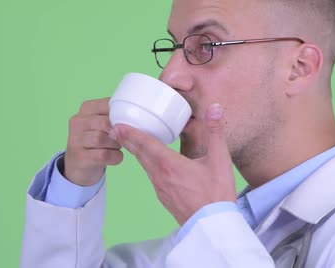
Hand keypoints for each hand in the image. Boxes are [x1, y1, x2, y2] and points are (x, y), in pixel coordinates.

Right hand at [64, 97, 122, 185]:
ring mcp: (75, 140)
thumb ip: (116, 115)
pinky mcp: (79, 157)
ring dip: (116, 144)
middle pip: (105, 123)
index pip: (107, 105)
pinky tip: (116, 156)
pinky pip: (103, 155)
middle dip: (119, 132)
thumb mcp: (104, 123)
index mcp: (86, 108)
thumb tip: (138, 113)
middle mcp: (77, 122)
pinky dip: (115, 156)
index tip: (126, 124)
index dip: (121, 116)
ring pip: (101, 138)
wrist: (80, 164)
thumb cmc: (98, 140)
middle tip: (124, 138)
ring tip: (118, 147)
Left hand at [111, 103, 235, 224]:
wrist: (213, 226)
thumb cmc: (217, 194)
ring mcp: (159, 189)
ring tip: (129, 141)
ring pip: (144, 166)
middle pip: (139, 154)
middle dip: (127, 140)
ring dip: (135, 152)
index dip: (131, 133)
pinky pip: (150, 176)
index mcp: (170, 165)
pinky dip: (145, 164)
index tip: (117, 125)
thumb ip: (215, 132)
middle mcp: (160, 176)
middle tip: (114, 128)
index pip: (146, 144)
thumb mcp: (219, 160)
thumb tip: (214, 108)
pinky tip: (149, 162)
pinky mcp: (163, 197)